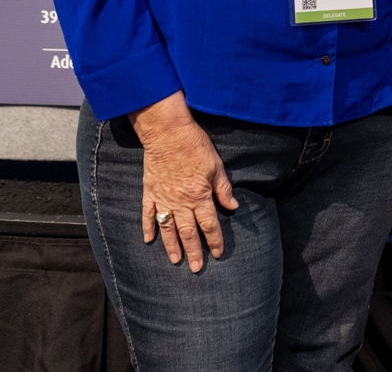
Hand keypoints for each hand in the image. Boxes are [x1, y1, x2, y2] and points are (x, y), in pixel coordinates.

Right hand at [129, 91, 237, 272]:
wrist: (168, 134)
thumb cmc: (196, 147)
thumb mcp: (216, 167)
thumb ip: (223, 189)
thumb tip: (233, 207)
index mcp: (200, 196)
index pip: (209, 224)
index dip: (214, 240)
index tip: (217, 253)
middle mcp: (181, 202)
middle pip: (188, 232)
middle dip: (194, 251)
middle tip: (196, 268)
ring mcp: (163, 198)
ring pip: (168, 229)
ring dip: (172, 246)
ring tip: (176, 261)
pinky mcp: (150, 192)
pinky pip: (147, 215)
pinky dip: (148, 228)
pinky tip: (149, 240)